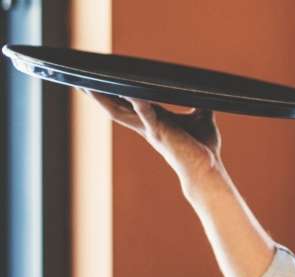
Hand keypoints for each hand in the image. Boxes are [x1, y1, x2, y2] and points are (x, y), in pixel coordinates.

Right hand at [82, 88, 224, 193]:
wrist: (208, 170)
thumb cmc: (203, 149)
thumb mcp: (202, 119)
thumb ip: (200, 105)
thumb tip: (206, 91)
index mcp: (153, 120)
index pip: (128, 104)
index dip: (113, 93)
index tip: (98, 80)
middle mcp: (146, 125)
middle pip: (115, 107)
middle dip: (97, 94)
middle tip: (77, 80)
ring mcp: (150, 129)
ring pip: (120, 112)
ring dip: (104, 98)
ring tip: (87, 85)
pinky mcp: (160, 132)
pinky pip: (145, 113)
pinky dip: (138, 102)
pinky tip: (132, 92)